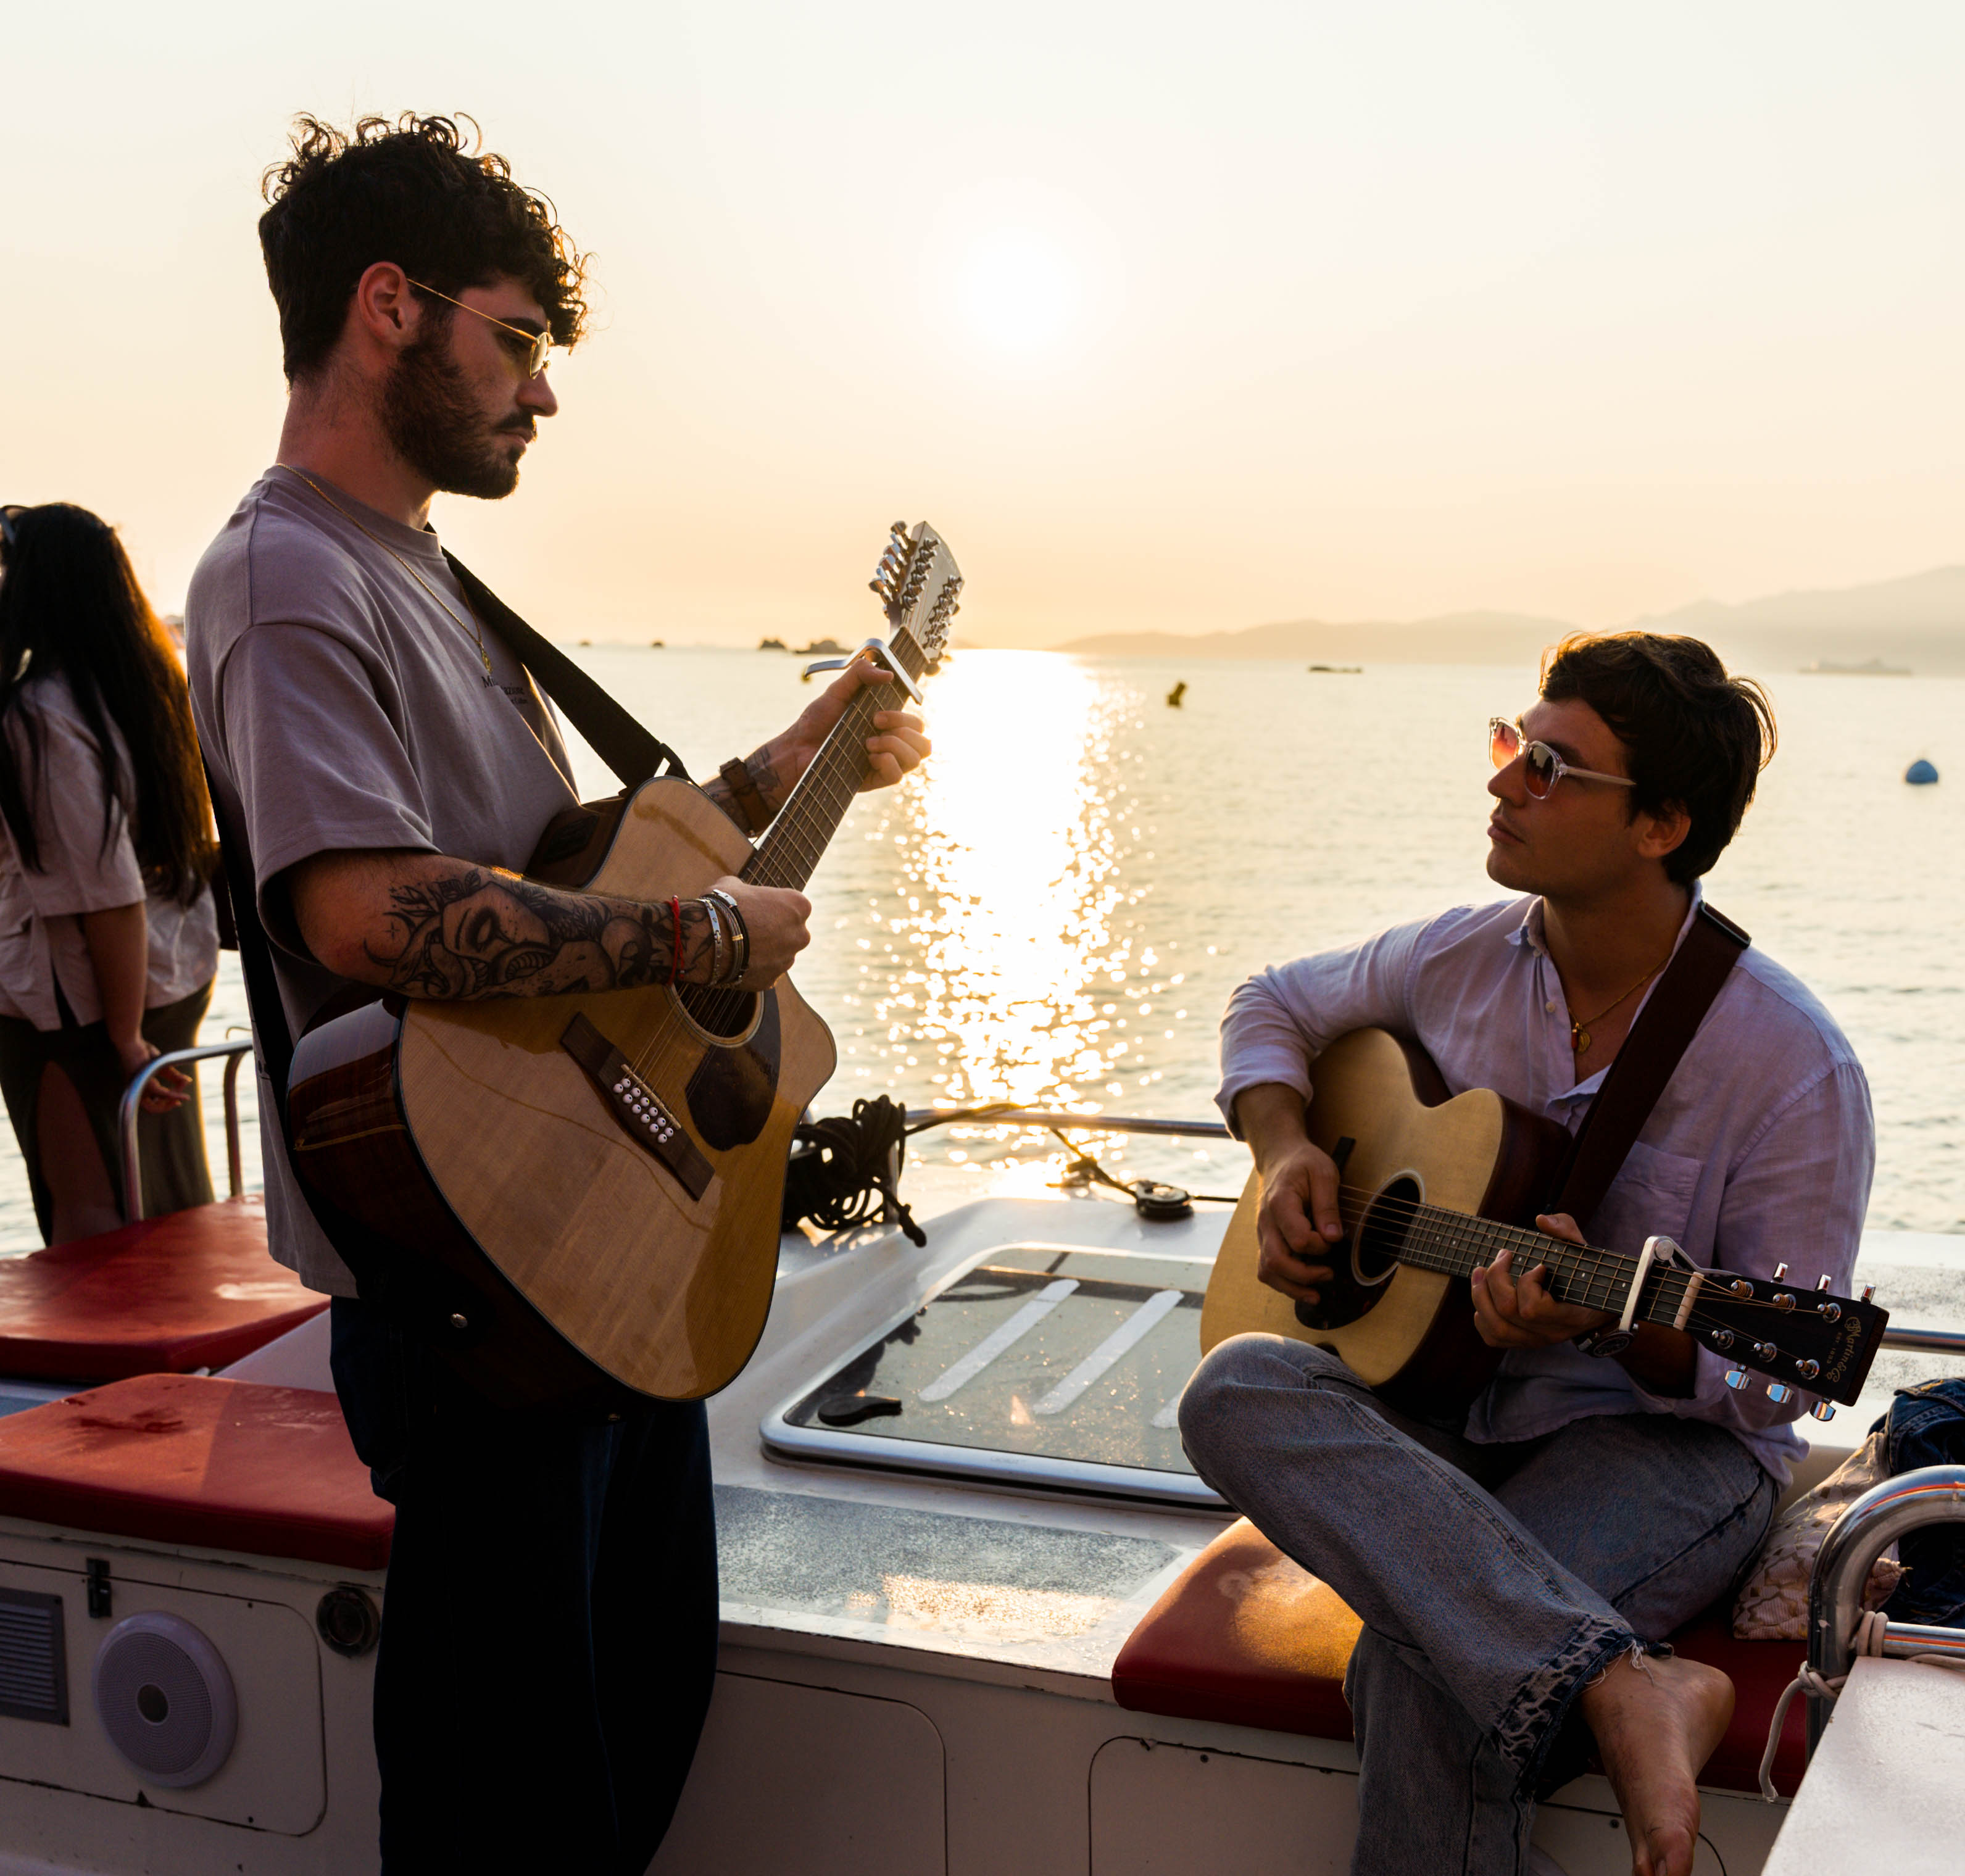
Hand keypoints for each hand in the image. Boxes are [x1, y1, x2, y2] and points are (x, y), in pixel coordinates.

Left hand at [117, 1036, 190, 1112]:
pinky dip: (176, 1096)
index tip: (177, 1101)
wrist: (131, 1043)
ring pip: (158, 1104)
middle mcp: (138, 1090)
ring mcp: (142, 1089)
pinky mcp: (148, 1084)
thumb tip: (188, 1082)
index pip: (151, 1103)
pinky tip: (185, 1097)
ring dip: (172, 1102)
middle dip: (167, 1107)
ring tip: (182, 1098)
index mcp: (139, 1087)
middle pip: (152, 1109)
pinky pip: (165, 1094)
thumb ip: (174, 1076)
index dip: (164, 1105)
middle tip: (178, 1102)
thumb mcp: (162, 1066)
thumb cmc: (142, 1052)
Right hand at [709, 876, 809, 986]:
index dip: (774, 906)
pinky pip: (765, 972)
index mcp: (799, 906)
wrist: (708, 939)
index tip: (758, 908)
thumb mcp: (733, 885)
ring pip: (779, 954)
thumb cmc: (722, 906)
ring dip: (765, 951)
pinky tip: (735, 961)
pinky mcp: (772, 979)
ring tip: (739, 947)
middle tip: (750, 929)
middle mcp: (800, 935)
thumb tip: (742, 892)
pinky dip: (754, 968)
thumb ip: (748, 889)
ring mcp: (787, 960)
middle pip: (791, 932)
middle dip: (775, 931)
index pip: (793, 905)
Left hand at [773, 657, 930, 798]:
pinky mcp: (873, 781)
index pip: (916, 725)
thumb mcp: (837, 691)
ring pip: (915, 759)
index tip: (877, 713)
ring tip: (868, 743)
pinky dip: (887, 762)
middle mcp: (889, 746)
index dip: (906, 717)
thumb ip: (859, 674)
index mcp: (886, 726)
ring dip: (896, 746)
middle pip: (924, 743)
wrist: (796, 750)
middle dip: (905, 729)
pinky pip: (897, 776)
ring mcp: (883, 765)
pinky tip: (868, 757)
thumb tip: (888, 674)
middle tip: (875, 724)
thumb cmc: (815, 723)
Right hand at [1253, 1138, 1346, 1303]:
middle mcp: (1266, 1221)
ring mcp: (1263, 1233)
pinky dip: (1284, 1283)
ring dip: (1291, 1288)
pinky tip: (1304, 1287)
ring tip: (1316, 1295)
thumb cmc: (1304, 1164)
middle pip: (1276, 1261)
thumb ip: (1328, 1205)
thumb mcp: (1324, 1173)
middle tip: (1329, 1274)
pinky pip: (1267, 1269)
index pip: (1297, 1239)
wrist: (1280, 1158)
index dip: (1319, 1246)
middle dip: (1304, 1276)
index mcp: (1280, 1202)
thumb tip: (1334, 1238)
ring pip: (1267, 1271)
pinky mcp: (1266, 1240)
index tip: (1334, 1239)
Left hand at [1470, 1212, 1611, 1348]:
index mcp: (1569, 1315)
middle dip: (1496, 1279)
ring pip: (1496, 1327)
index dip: (1527, 1284)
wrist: (1597, 1307)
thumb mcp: (1583, 1249)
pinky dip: (1481, 1317)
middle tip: (1502, 1256)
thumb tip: (1541, 1220)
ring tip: (1480, 1272)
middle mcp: (1551, 1333)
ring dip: (1480, 1295)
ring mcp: (1536, 1341)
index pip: (1533, 1309)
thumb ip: (1566, 1231)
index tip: (1539, 1266)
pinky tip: (1485, 1297)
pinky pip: (1493, 1338)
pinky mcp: (1524, 1342)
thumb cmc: (1587, 1274)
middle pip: (1508, 1312)